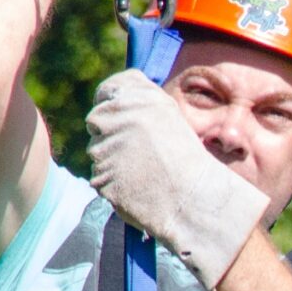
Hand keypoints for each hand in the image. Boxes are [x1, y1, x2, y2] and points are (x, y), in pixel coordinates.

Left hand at [87, 70, 270, 289]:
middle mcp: (120, 117)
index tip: (120, 119)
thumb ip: (137, 105)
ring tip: (143, 172)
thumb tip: (109, 101)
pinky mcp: (102, 176)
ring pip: (97, 152)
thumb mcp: (168, 117)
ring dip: (112, 162)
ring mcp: (107, 147)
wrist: (195, 199)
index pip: (107, 91)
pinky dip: (113, 185)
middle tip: (138, 152)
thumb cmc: (186, 160)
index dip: (110, 105)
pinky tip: (137, 188)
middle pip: (96, 121)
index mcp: (138, 98)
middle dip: (110, 135)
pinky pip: (99, 178)